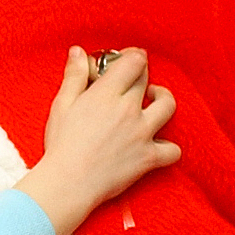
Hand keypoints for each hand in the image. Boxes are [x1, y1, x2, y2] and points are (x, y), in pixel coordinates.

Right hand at [15, 46, 180, 234]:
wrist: (68, 183)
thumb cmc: (61, 145)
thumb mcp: (61, 104)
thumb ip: (74, 75)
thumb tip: (78, 52)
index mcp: (107, 94)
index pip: (134, 62)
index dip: (133, 56)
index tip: (126, 60)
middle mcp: (129, 109)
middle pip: (146, 80)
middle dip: (140, 75)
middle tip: (129, 81)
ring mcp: (142, 133)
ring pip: (168, 105)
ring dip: (163, 98)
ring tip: (153, 101)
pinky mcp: (149, 158)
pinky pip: (173, 149)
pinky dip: (169, 147)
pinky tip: (157, 143)